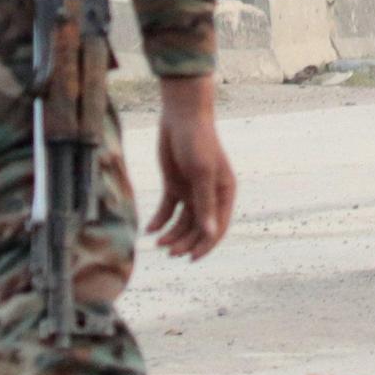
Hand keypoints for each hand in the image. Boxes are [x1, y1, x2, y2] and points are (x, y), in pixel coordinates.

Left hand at [147, 73, 235, 260]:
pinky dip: (160, 221)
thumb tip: (209, 233)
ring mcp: (191, 192)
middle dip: (185, 242)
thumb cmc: (197, 142)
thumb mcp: (201, 173)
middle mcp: (210, 196)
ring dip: (172, 234)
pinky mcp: (174, 186)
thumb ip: (204, 204)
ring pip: (182, 222)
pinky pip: (168, 210)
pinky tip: (150, 230)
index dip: (205, 245)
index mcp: (224, 194)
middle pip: (198, 228)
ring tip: (158, 243)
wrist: (181, 116)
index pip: (217, 227)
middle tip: (168, 252)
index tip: (190, 258)